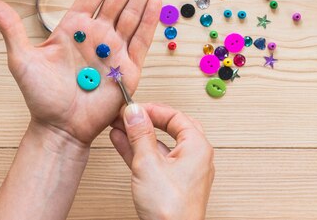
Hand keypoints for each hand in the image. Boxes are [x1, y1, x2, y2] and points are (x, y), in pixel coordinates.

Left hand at [0, 0, 161, 145]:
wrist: (59, 127)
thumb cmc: (40, 96)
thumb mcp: (21, 60)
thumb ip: (12, 29)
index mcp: (74, 26)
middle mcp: (98, 33)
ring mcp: (115, 49)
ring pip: (133, 10)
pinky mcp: (128, 68)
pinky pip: (141, 39)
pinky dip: (150, 19)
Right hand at [110, 103, 214, 219]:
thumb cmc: (171, 210)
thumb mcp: (148, 164)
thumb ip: (140, 135)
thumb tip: (134, 112)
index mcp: (197, 147)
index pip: (175, 116)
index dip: (152, 109)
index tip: (133, 107)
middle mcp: (195, 157)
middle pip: (170, 128)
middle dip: (146, 120)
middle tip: (128, 114)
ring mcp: (183, 172)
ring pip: (160, 145)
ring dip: (139, 135)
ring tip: (119, 126)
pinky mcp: (172, 184)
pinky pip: (155, 160)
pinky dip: (139, 151)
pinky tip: (122, 143)